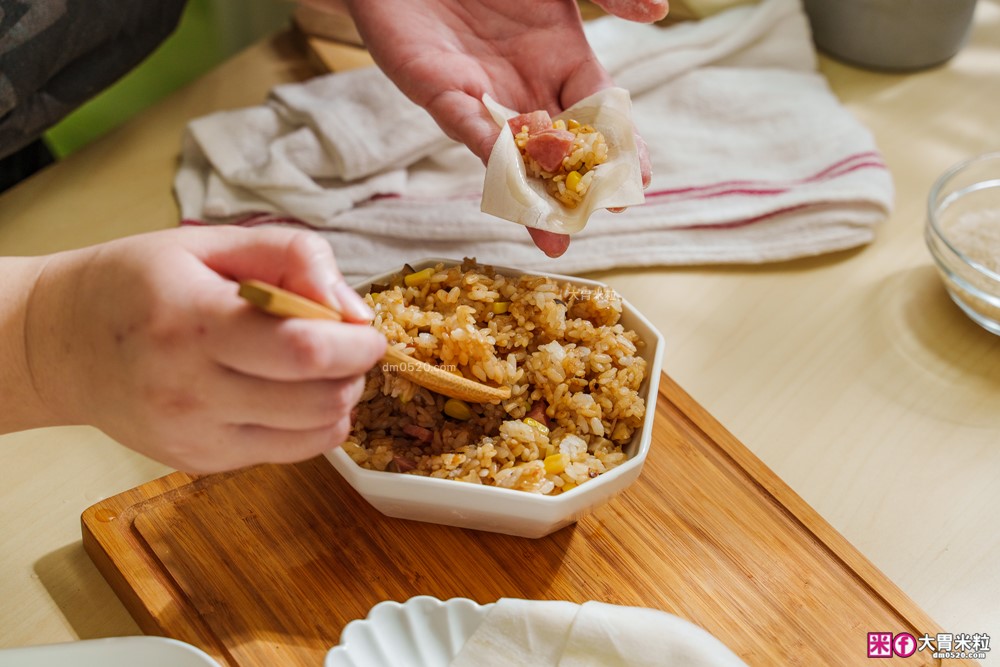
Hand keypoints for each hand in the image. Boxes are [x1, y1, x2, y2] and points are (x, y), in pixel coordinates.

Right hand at [23, 226, 385, 472]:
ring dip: (339, 398)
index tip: (366, 330)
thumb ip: (290, 257)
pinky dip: (311, 423)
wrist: (59, 344)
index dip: (356, 344)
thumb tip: (352, 308)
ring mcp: (194, 436)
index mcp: (190, 322)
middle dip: (355, 371)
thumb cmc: (135, 283)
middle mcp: (189, 390)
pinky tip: (291, 393)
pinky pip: (289, 451)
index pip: (303, 348)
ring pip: (313, 433)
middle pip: (319, 399)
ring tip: (319, 367)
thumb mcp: (208, 243)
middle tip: (347, 346)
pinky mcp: (201, 462)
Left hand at [343, 0, 661, 256]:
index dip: (620, 148)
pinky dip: (486, 148)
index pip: (599, 114)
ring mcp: (482, 93)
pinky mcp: (436, 88)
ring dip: (531, 194)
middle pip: (558, 148)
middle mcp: (525, 86)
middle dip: (578, 187)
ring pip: (513, 153)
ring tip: (551, 235)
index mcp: (563, 60)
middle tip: (599, 220)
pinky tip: (506, 176)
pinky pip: (465, 125)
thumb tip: (661, 11)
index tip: (641, 183)